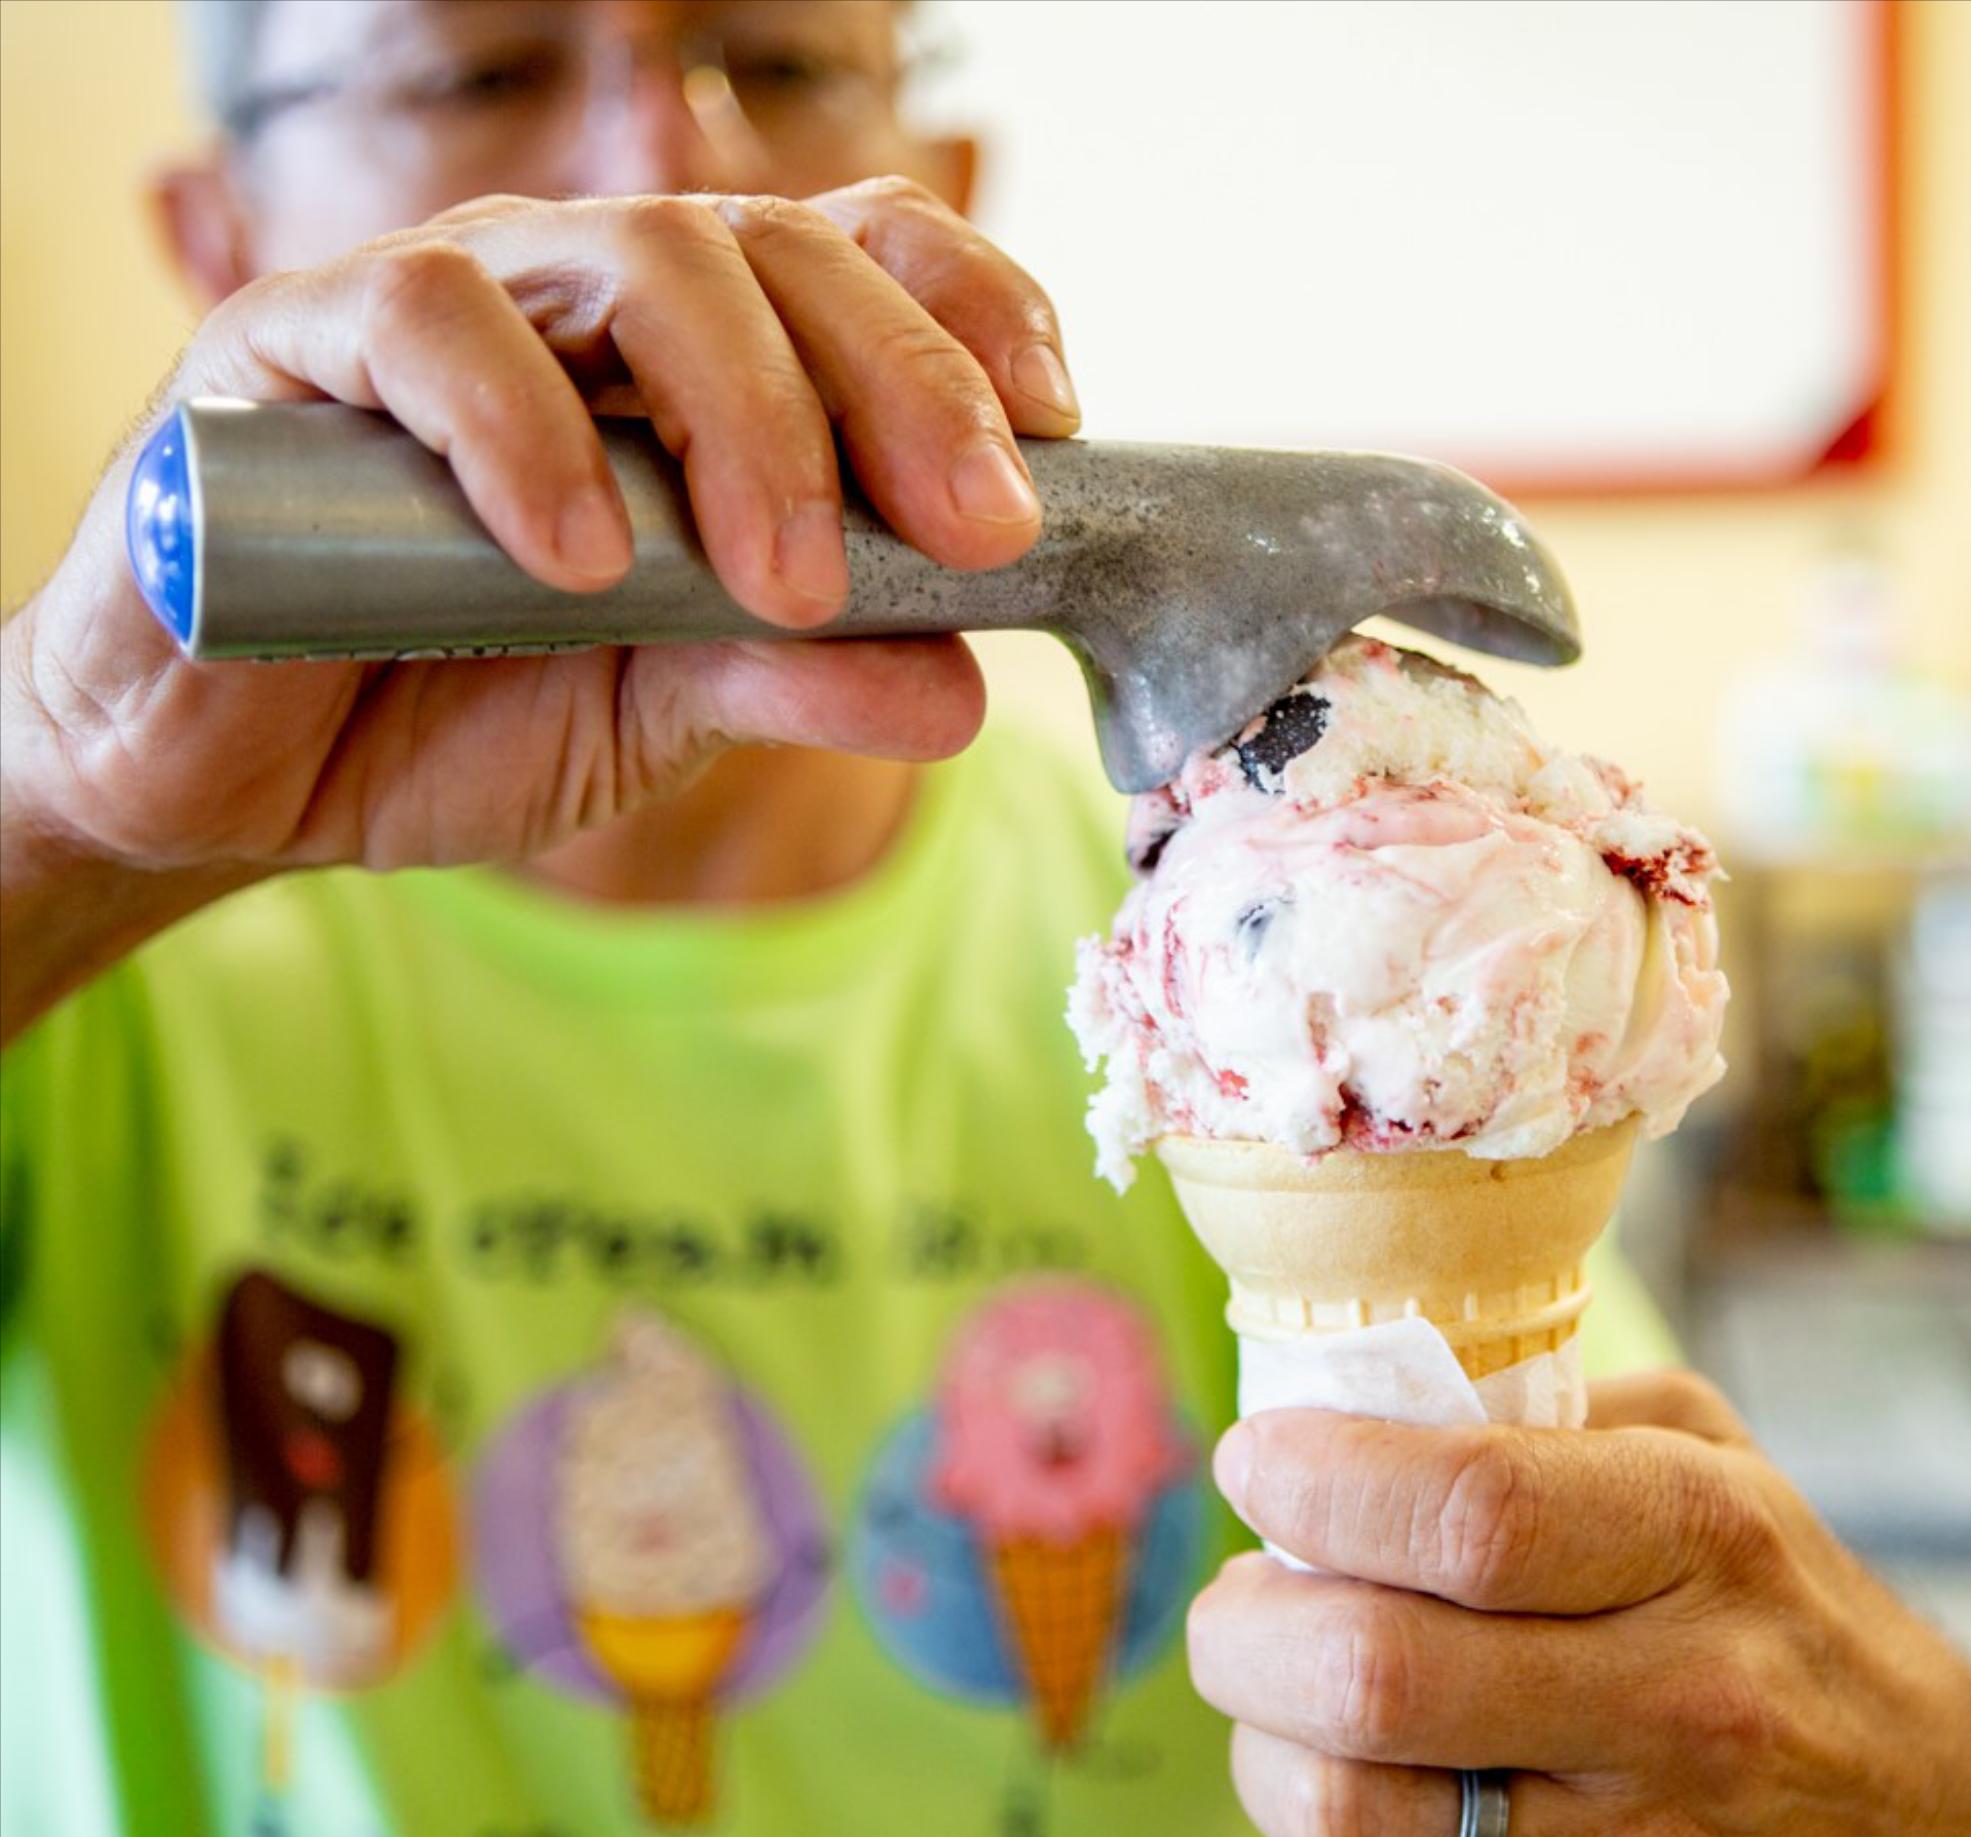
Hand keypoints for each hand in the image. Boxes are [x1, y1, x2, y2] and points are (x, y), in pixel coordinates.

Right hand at [0, 179, 1075, 1034]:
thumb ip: (801, 681)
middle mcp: (588, 305)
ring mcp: (451, 304)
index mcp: (691, 368)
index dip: (968, 321)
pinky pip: (427, 324)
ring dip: (743, 419)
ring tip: (786, 584)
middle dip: (899, 390)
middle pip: (780, 256)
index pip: (859, 268)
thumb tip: (965, 690)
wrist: (245, 774)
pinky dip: (523, 432)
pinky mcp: (299, 344)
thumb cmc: (459, 711)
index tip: (1052, 436)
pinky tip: (580, 558)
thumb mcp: (664, 711)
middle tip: (972, 535)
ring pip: (635, 261)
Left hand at [1189, 1374, 1970, 1836]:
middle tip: (1244, 1594)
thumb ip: (1536, 1412)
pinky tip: (1365, 1777)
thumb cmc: (1772, 1619)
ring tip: (1282, 1689)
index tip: (1257, 1462)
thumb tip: (1342, 1406)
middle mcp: (1678, 1708)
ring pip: (1342, 1808)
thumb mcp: (1702, 1461)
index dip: (1320, 1481)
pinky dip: (1317, 1831)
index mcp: (1701, 1543)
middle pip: (1374, 1671)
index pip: (1469, 1513)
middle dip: (1247, 1621)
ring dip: (1261, 1735)